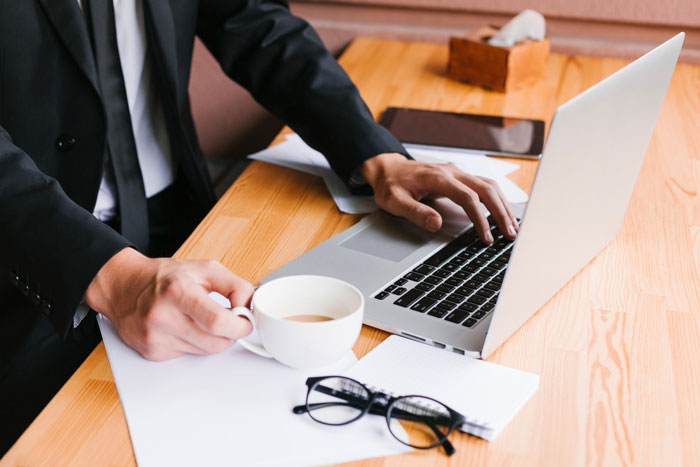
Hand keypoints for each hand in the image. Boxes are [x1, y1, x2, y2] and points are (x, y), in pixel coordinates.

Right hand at [85, 248, 253, 360]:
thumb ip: (235, 285)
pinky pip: (187, 355)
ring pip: (204, 352)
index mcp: (178, 291)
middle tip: (229, 320)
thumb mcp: (205, 268)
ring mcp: (155, 337)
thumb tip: (248, 307)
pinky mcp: (151, 351)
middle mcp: (162, 316)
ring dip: (213, 339)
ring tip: (202, 320)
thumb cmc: (165, 277)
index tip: (245, 321)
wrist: (124, 286)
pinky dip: (193, 344)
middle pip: (215, 342)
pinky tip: (184, 327)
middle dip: (230, 334)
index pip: (218, 322)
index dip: (240, 325)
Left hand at [360, 153, 518, 242]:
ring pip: (489, 185)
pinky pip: (484, 185)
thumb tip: (436, 224)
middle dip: (500, 212)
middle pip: (486, 189)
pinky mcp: (459, 177)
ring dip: (502, 205)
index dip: (480, 218)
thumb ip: (415, 212)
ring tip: (511, 227)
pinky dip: (497, 199)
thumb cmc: (391, 185)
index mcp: (437, 177)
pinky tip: (503, 212)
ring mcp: (457, 173)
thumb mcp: (394, 202)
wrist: (388, 169)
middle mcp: (452, 172)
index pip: (467, 197)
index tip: (486, 236)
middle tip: (510, 233)